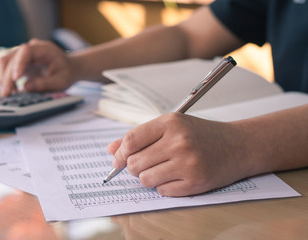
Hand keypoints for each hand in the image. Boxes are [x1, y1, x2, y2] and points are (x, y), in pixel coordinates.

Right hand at [0, 39, 76, 95]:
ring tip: (8, 93)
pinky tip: (11, 91)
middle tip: (6, 94)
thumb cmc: (67, 73)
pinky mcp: (19, 62)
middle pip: (12, 58)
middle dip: (7, 76)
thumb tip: (26, 87)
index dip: (19, 63)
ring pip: (5, 62)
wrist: (69, 68)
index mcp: (44, 49)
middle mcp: (31, 48)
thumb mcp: (61, 82)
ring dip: (2, 78)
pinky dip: (5, 79)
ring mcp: (23, 54)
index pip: (26, 51)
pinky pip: (6, 68)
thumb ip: (45, 83)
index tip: (16, 78)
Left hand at [108, 112, 251, 196]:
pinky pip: (162, 191)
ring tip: (162, 169)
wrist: (238, 145)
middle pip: (134, 163)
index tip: (120, 158)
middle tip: (145, 164)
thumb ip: (140, 136)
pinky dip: (164, 186)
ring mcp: (188, 163)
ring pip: (145, 179)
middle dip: (134, 167)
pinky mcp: (196, 182)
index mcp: (170, 122)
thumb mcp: (172, 126)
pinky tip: (176, 176)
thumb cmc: (201, 134)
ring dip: (148, 178)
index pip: (131, 140)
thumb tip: (111, 150)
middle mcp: (179, 141)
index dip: (120, 152)